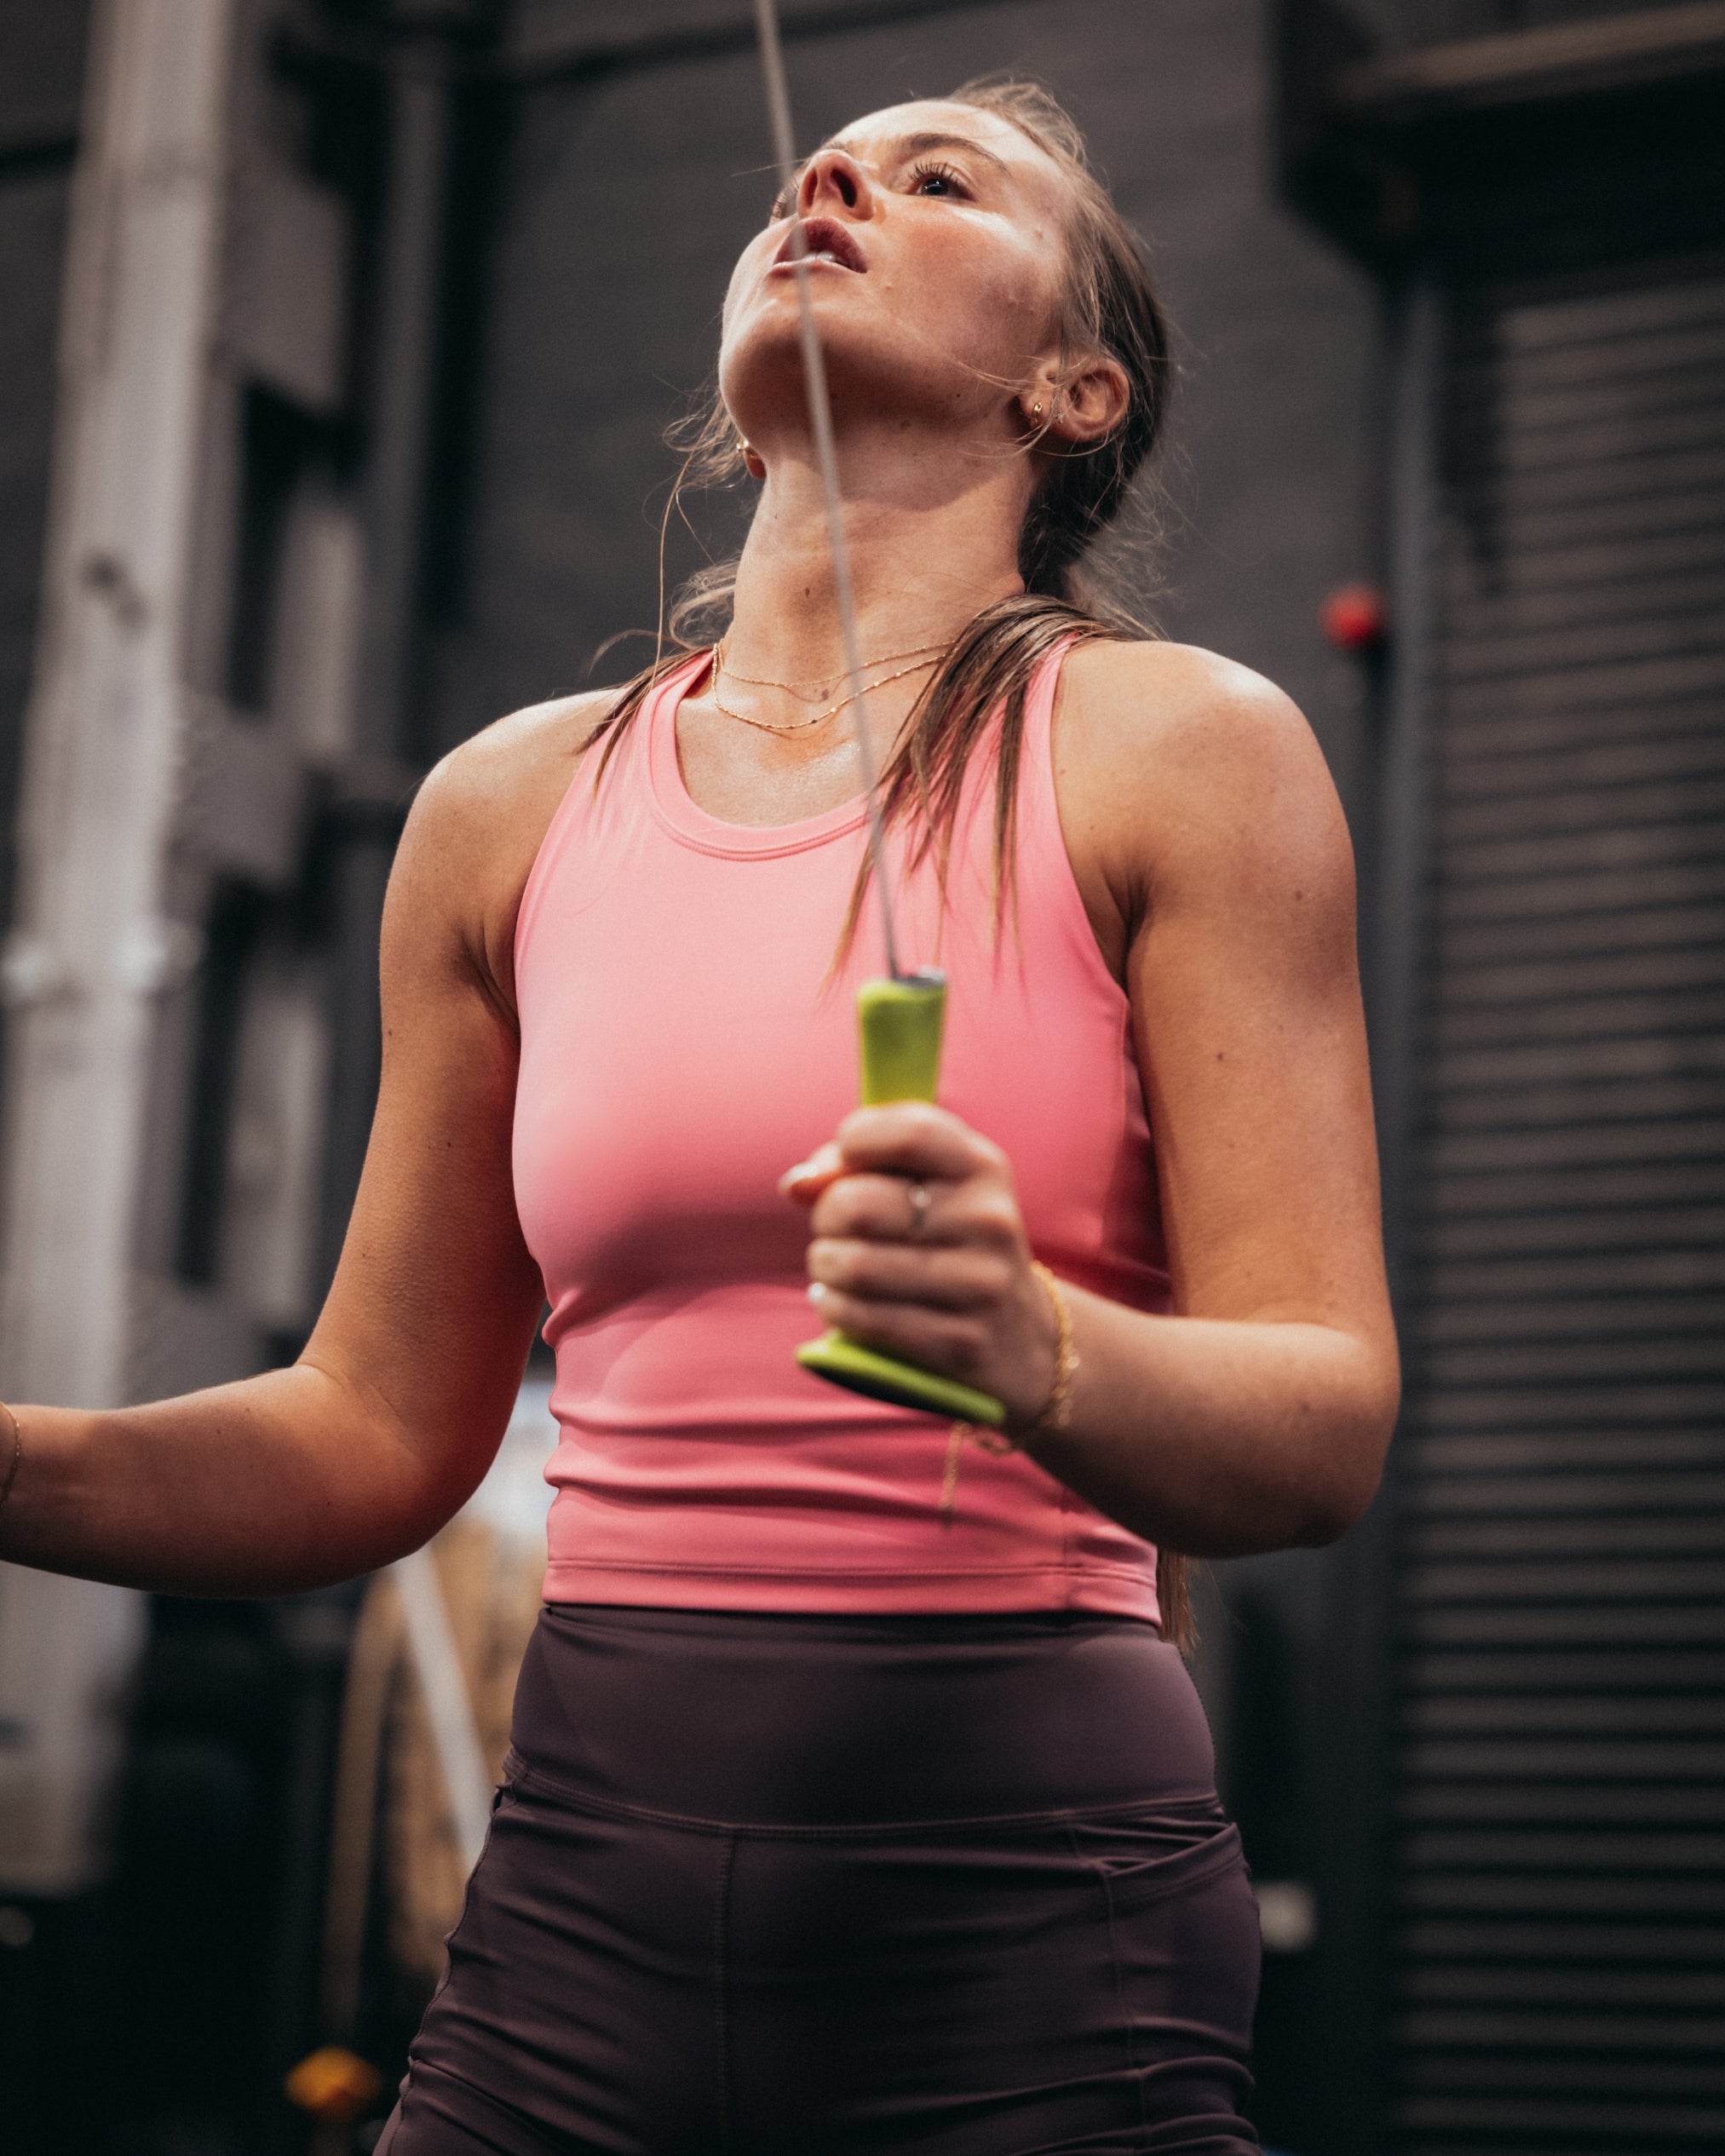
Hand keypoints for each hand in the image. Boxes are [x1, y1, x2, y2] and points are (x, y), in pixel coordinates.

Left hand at [779, 1102, 1060, 1430]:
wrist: (1022, 1337)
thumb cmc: (951, 1244)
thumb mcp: (930, 1188)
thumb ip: (860, 1167)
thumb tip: (797, 1183)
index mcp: (983, 1168)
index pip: (908, 1133)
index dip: (854, 1141)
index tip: (843, 1164)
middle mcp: (987, 1221)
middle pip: (859, 1204)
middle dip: (825, 1215)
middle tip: (833, 1228)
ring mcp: (979, 1284)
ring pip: (853, 1265)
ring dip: (824, 1265)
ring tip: (833, 1267)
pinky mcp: (960, 1342)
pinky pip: (862, 1317)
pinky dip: (833, 1306)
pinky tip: (837, 1300)